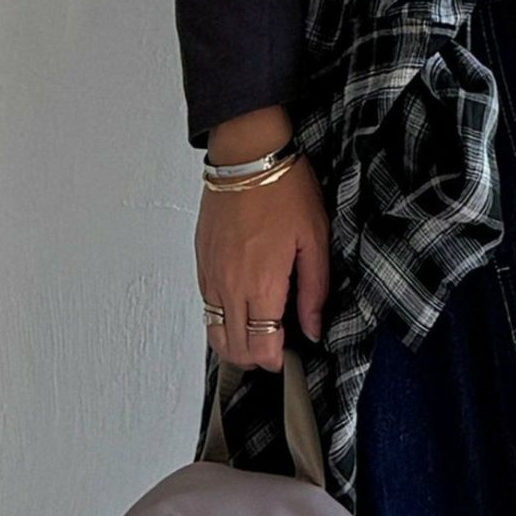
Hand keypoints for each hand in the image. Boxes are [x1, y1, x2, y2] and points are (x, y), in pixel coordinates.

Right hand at [196, 107, 329, 371]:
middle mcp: (231, 287)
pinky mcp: (201, 263)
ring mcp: (211, 276)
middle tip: (277, 344)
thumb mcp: (315, 237)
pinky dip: (221, 319)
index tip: (290, 353)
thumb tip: (312, 329)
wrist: (247, 156)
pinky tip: (241, 307)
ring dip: (235, 343)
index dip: (276, 360)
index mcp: (263, 283)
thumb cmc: (285, 190)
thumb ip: (314, 289)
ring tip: (259, 331)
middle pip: (235, 349)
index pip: (261, 347)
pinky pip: (206, 307)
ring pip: (215, 333)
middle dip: (257, 357)